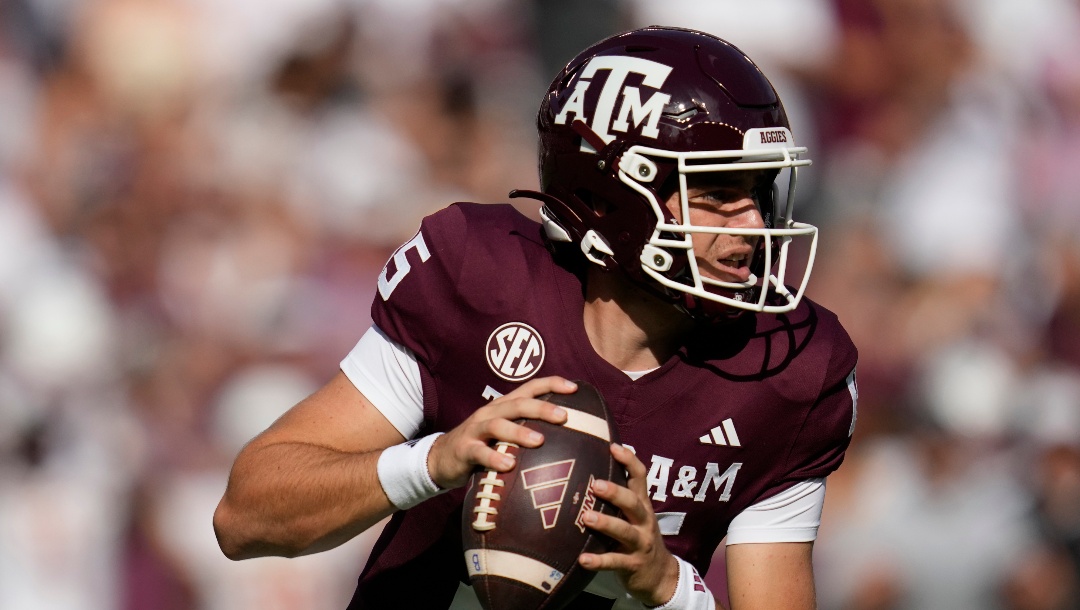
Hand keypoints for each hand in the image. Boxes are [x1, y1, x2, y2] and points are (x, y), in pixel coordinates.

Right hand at [427, 377, 573, 488]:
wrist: (441, 459)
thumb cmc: (483, 445)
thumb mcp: (504, 433)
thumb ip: (527, 429)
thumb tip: (568, 437)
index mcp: (503, 406)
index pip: (529, 388)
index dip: (551, 384)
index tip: (574, 388)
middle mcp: (491, 412)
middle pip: (517, 404)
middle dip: (541, 407)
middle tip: (563, 416)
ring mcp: (476, 430)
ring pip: (498, 425)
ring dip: (519, 432)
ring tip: (539, 441)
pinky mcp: (464, 450)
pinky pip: (480, 453)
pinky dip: (494, 458)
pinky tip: (509, 466)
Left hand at [577, 443, 679, 606]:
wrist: (660, 575)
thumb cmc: (638, 538)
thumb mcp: (635, 516)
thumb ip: (619, 497)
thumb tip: (589, 471)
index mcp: (642, 505)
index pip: (640, 477)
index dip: (629, 461)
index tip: (613, 447)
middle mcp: (644, 521)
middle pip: (633, 503)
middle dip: (616, 493)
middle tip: (595, 484)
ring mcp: (640, 543)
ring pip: (625, 531)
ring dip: (606, 523)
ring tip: (586, 517)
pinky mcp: (633, 565)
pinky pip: (615, 562)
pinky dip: (599, 561)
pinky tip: (583, 559)